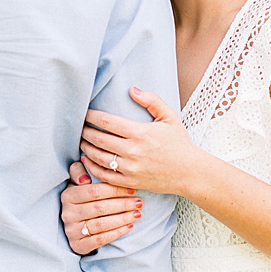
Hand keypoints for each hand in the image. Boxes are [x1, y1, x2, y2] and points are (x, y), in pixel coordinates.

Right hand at [61, 161, 143, 255]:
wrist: (75, 225)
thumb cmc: (83, 199)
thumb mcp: (78, 183)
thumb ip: (79, 171)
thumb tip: (85, 178)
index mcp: (68, 196)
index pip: (94, 191)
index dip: (115, 190)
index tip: (132, 189)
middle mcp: (68, 213)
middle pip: (99, 208)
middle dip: (122, 204)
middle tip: (139, 202)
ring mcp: (71, 230)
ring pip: (101, 224)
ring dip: (122, 219)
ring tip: (138, 214)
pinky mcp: (77, 245)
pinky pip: (99, 239)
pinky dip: (116, 233)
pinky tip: (129, 226)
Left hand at [79, 87, 196, 197]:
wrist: (190, 172)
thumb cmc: (180, 143)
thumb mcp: (170, 117)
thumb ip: (152, 101)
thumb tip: (132, 89)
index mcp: (141, 133)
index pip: (107, 121)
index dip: (91, 116)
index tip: (85, 113)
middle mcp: (133, 151)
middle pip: (98, 139)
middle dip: (85, 131)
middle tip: (80, 127)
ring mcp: (130, 169)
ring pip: (97, 157)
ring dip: (86, 148)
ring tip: (83, 141)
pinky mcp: (130, 182)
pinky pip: (104, 175)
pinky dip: (92, 166)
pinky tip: (88, 159)